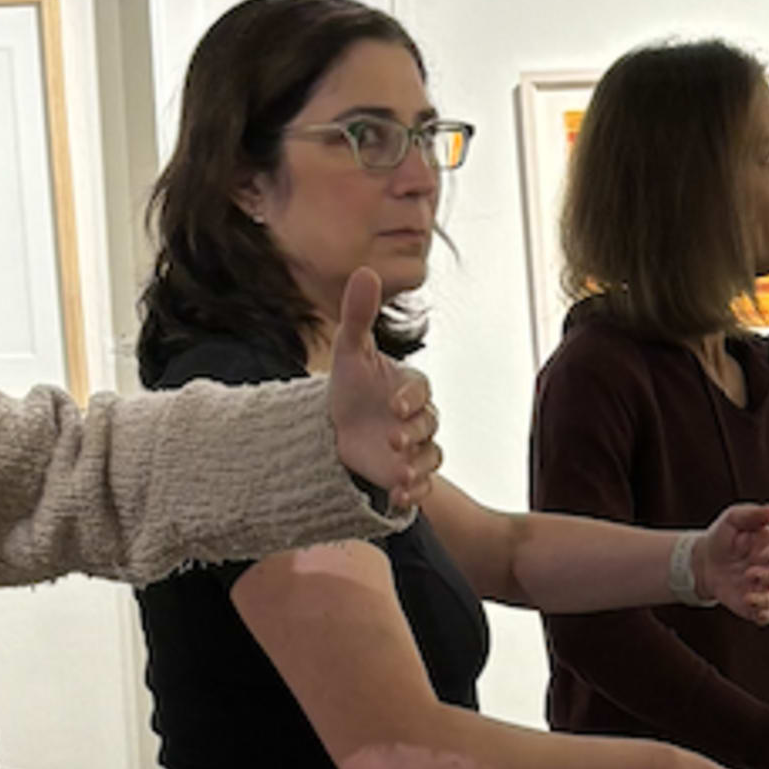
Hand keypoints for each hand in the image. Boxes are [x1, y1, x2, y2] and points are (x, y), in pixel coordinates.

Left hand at [327, 273, 440, 508]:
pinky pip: (422, 484)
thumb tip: (365, 270)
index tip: (394, 406)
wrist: (338, 427)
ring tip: (398, 477)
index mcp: (410, 387)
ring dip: (417, 468)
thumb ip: (358, 314)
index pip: (420, 391)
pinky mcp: (408, 473)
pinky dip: (413, 493)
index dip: (410, 399)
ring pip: (431, 457)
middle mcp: (419, 417)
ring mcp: (416, 447)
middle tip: (393, 440)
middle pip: (430, 426)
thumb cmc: (350, 385)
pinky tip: (397, 498)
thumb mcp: (349, 350)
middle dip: (414, 434)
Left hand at [688, 500, 768, 620]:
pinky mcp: (754, 604)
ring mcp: (763, 587)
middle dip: (767, 575)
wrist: (703, 562)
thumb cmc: (722, 537)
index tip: (761, 556)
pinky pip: (767, 615)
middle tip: (749, 574)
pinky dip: (765, 616)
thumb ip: (752, 515)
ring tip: (747, 597)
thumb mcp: (733, 519)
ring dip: (764, 598)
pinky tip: (756, 615)